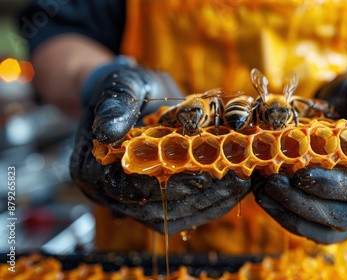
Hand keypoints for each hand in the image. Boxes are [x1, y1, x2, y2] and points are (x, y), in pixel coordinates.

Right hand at [70, 58, 250, 233]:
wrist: (130, 95)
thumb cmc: (125, 87)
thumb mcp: (120, 86)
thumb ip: (115, 105)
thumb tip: (106, 131)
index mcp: (92, 168)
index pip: (129, 189)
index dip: (167, 187)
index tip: (203, 177)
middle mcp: (109, 192)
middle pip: (155, 210)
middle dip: (198, 198)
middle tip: (235, 183)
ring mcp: (132, 199)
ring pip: (173, 216)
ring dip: (210, 204)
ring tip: (241, 185)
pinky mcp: (154, 198)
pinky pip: (182, 211)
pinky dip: (210, 202)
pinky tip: (234, 188)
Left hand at [253, 68, 346, 243]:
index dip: (335, 186)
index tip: (300, 175)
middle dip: (304, 203)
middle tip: (270, 184)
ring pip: (329, 231)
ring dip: (292, 215)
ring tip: (262, 193)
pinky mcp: (344, 220)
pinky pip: (317, 230)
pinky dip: (290, 219)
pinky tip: (268, 200)